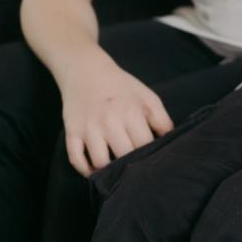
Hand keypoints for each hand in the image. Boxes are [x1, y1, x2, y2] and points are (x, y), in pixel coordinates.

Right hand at [60, 55, 173, 176]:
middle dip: (131, 164)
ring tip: (116, 171)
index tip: (150, 157)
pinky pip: (76, 160)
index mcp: (130, 112)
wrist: (86, 71)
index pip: (144, 145)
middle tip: (134, 167)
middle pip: (124, 156)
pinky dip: (85, 170)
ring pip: (100, 162)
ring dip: (109, 170)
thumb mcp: (147, 96)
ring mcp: (88, 128)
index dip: (149, 154)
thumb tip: (169, 142)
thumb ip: (162, 119)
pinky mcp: (72, 132)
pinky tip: (94, 171)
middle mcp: (109, 121)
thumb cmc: (121, 86)